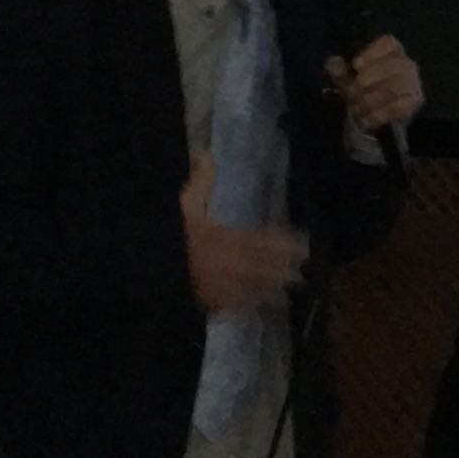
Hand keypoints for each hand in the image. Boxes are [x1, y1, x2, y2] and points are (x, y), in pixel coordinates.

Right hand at [181, 152, 308, 313]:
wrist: (154, 270)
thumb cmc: (173, 236)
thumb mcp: (184, 206)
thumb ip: (200, 183)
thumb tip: (206, 155)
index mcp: (229, 239)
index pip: (265, 240)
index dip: (285, 242)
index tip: (301, 241)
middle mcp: (233, 263)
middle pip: (267, 265)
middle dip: (287, 265)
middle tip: (304, 265)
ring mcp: (227, 285)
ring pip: (260, 286)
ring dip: (277, 284)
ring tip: (293, 284)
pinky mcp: (219, 302)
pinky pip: (245, 302)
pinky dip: (259, 301)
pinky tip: (272, 301)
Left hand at [329, 35, 423, 134]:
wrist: (378, 117)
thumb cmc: (363, 90)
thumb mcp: (347, 79)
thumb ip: (339, 70)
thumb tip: (332, 63)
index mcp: (391, 51)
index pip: (388, 43)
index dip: (373, 52)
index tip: (356, 65)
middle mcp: (406, 64)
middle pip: (393, 64)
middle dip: (369, 79)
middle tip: (352, 92)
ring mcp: (413, 83)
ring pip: (395, 86)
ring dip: (372, 98)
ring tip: (357, 108)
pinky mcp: (414, 101)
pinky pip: (399, 106)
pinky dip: (379, 114)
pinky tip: (366, 119)